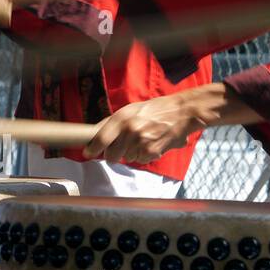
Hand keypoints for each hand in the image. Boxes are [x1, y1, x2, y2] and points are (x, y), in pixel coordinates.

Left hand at [84, 89, 209, 163]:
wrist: (182, 113)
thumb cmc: (155, 110)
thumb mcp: (131, 109)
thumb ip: (114, 122)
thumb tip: (95, 132)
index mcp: (122, 118)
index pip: (101, 138)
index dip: (93, 148)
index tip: (88, 153)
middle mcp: (129, 130)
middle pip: (111, 155)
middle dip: (113, 154)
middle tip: (121, 147)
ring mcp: (140, 142)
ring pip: (126, 158)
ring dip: (132, 153)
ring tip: (143, 139)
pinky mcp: (151, 152)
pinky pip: (140, 160)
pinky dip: (144, 155)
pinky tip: (151, 143)